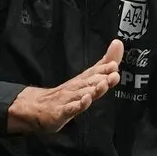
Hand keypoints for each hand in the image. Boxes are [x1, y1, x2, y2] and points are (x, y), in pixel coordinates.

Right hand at [8, 40, 123, 133]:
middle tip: (113, 73)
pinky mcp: (60, 112)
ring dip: (93, 89)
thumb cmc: (67, 93)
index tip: (114, 65)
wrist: (38, 106)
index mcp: (83, 80)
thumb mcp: (87, 78)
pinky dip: (78, 105)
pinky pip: (70, 108)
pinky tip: (86, 101)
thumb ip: (104, 64)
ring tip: (103, 85)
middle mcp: (76, 87)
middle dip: (102, 76)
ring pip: (82, 93)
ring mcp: (68, 99)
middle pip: (90, 81)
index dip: (105, 68)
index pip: (95, 72)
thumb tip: (118, 43)